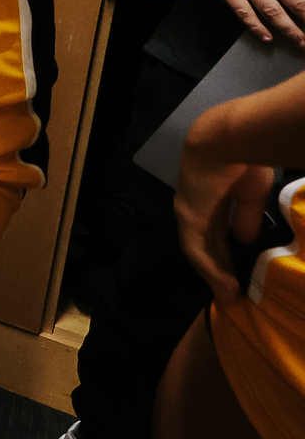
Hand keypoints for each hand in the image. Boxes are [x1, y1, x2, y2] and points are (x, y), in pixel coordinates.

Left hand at [175, 100, 277, 301]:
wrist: (228, 142)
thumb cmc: (244, 161)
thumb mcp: (250, 195)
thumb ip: (244, 218)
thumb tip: (243, 240)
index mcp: (212, 198)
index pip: (216, 230)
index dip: (227, 250)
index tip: (241, 269)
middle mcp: (197, 208)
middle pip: (208, 244)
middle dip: (221, 268)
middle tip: (235, 291)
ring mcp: (189, 214)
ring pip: (201, 252)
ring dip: (216, 275)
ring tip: (231, 297)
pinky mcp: (189, 219)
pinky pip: (198, 252)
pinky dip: (211, 271)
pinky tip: (225, 288)